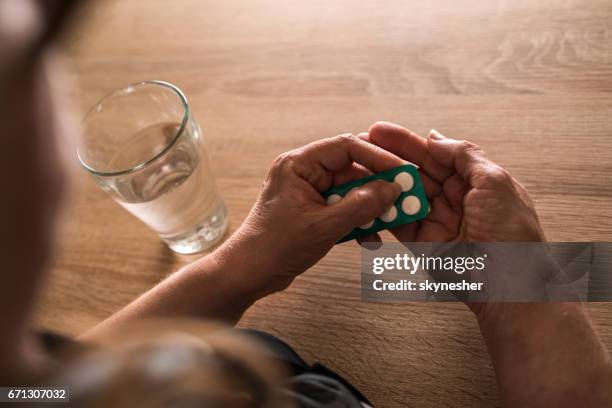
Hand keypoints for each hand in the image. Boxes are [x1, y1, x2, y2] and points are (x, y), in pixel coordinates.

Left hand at [212, 134, 404, 298]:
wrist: (248, 274)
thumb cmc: (275, 246)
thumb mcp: (324, 226)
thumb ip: (360, 206)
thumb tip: (391, 189)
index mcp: (298, 164)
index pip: (346, 147)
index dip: (377, 156)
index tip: (401, 170)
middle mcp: (303, 173)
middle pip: (351, 169)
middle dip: (378, 185)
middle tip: (403, 196)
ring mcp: (308, 192)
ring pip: (351, 191)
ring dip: (370, 207)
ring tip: (390, 220)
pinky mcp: (312, 211)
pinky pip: (343, 208)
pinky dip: (358, 221)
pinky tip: (370, 238)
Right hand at [361, 122, 545, 242]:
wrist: (509, 286)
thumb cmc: (512, 234)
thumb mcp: (495, 182)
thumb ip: (464, 156)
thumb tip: (435, 137)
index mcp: (474, 182)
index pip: (435, 154)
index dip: (408, 141)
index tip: (381, 130)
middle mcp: (454, 199)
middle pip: (415, 171)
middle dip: (389, 156)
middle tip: (361, 141)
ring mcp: (436, 221)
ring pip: (402, 194)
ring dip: (381, 180)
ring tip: (357, 165)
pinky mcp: (422, 243)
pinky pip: (397, 221)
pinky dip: (381, 209)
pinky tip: (365, 194)